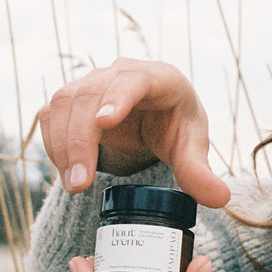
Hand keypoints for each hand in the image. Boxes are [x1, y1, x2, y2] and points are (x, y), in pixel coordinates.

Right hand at [39, 57, 229, 207]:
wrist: (152, 120)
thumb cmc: (175, 128)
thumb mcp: (191, 149)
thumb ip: (200, 172)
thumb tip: (220, 198)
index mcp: (159, 78)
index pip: (135, 79)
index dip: (118, 97)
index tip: (105, 123)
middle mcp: (120, 73)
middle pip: (90, 95)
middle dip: (81, 141)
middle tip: (80, 184)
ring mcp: (92, 83)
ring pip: (64, 104)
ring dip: (63, 146)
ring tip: (75, 185)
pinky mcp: (71, 99)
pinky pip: (51, 116)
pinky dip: (54, 144)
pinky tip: (67, 172)